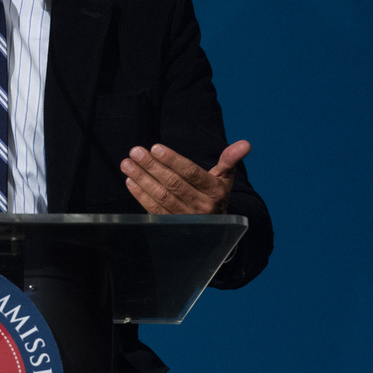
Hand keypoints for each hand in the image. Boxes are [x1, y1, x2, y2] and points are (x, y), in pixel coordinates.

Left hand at [121, 140, 250, 214]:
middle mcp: (202, 206)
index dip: (173, 160)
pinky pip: (154, 210)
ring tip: (127, 164)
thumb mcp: (224, 179)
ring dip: (142, 179)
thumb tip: (245, 143)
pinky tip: (131, 181)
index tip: (155, 147)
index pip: (191, 173)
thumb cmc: (215, 195)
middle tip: (136, 152)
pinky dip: (141, 195)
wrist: (215, 229)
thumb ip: (230, 160)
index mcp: (215, 191)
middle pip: (173, 184)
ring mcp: (186, 218)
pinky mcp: (172, 226)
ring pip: (161, 197)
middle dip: (152, 166)